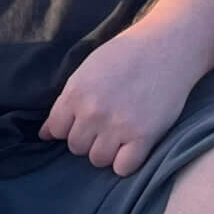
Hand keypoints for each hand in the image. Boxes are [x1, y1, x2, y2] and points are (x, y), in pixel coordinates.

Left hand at [41, 29, 201, 174]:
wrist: (169, 46)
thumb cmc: (128, 54)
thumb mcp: (89, 69)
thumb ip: (66, 101)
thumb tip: (45, 134)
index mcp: (76, 92)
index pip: (57, 130)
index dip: (70, 126)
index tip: (85, 119)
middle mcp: (93, 111)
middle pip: (76, 147)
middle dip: (89, 138)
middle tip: (108, 121)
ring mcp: (118, 125)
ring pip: (98, 160)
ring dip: (107, 150)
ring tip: (121, 131)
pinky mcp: (143, 136)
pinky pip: (123, 168)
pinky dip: (127, 161)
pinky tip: (134, 144)